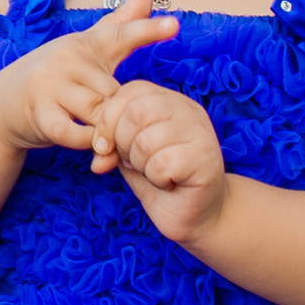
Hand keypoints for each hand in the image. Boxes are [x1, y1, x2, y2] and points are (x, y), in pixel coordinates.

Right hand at [0, 8, 180, 157]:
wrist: (2, 105)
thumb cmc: (54, 78)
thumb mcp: (87, 49)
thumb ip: (119, 25)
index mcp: (83, 44)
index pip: (120, 35)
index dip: (147, 30)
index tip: (175, 25)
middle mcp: (66, 59)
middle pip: (115, 92)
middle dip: (121, 114)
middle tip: (120, 127)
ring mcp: (50, 85)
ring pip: (98, 112)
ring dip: (107, 131)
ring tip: (108, 140)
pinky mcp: (39, 114)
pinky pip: (76, 134)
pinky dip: (87, 143)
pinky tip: (89, 144)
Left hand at [88, 72, 229, 245]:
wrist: (197, 213)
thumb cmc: (161, 180)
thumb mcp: (128, 154)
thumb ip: (111, 141)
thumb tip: (99, 147)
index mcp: (169, 100)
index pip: (130, 91)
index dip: (108, 120)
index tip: (105, 148)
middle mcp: (188, 110)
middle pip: (136, 112)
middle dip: (122, 143)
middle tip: (135, 163)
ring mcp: (201, 133)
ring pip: (147, 140)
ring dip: (140, 164)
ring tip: (156, 173)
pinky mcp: (205, 159)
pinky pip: (162, 164)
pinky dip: (156, 180)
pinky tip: (170, 183)